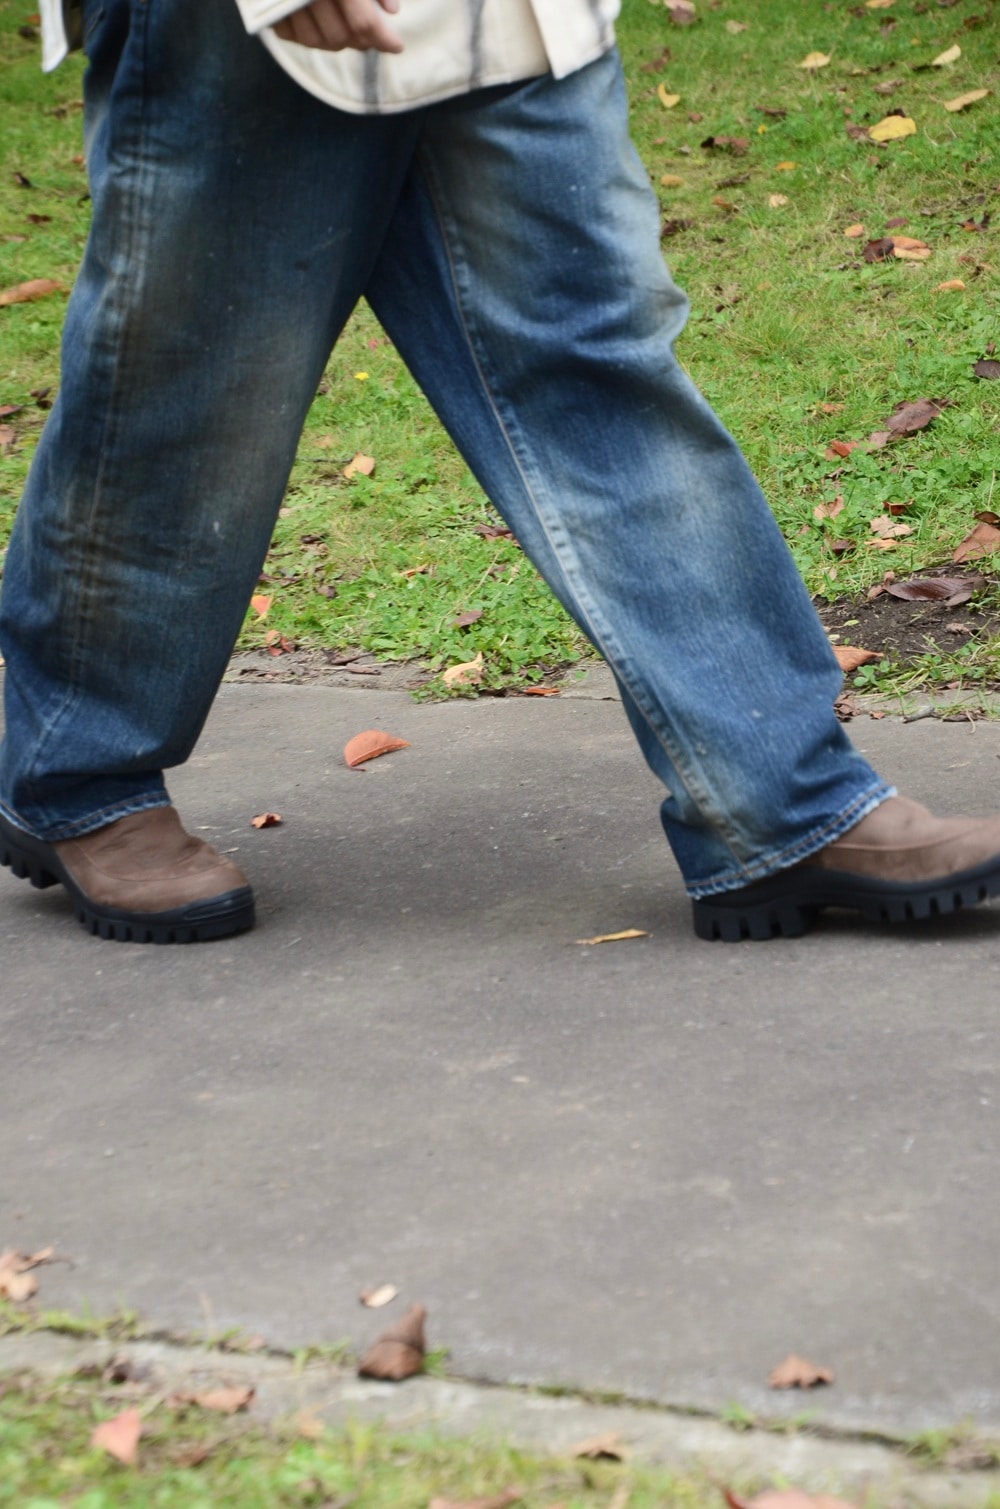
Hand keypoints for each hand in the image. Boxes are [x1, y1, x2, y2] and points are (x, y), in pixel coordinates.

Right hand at [273, 0, 403, 52]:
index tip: (397, 47)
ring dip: (336, 42)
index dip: (383, 39)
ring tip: (350, 33)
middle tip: (373, 38)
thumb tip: (393, 11)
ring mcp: (286, 2)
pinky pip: (292, 36)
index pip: (363, 22)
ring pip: (316, 41)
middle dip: (360, 42)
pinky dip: (310, 36)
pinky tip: (322, 26)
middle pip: (340, 36)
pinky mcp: (269, 8)